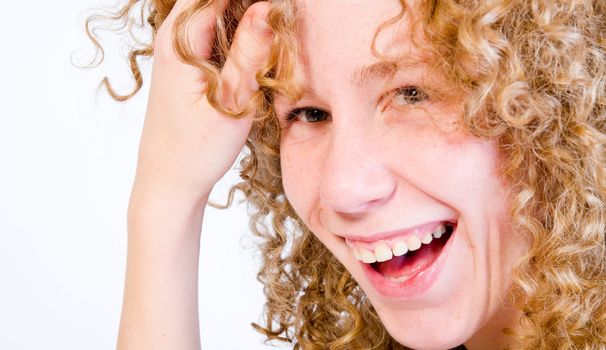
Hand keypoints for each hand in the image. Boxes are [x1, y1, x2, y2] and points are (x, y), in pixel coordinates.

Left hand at [132, 0, 272, 206]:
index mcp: (179, 40)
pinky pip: (214, 30)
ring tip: (274, 35)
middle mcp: (173, 36)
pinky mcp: (186, 62)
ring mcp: (177, 48)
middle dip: (251, 8)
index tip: (282, 10)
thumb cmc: (195, 151)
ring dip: (246, 16)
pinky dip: (238, 32)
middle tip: (281, 21)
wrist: (169, 181)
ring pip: (217, 11)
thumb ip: (249, 52)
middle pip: (217, 0)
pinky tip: (257, 48)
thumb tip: (268, 8)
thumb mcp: (232, 102)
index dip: (254, 2)